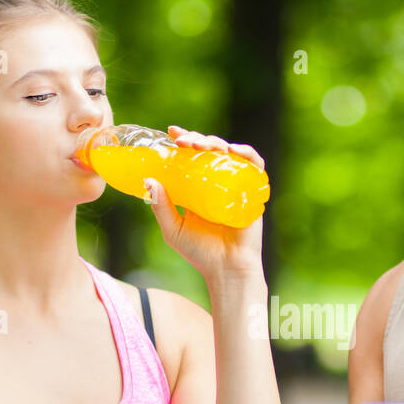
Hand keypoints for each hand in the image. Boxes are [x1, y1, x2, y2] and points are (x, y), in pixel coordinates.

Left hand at [145, 125, 265, 283]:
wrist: (227, 269)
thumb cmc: (201, 253)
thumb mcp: (173, 229)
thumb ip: (161, 207)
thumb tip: (149, 179)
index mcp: (199, 187)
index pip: (193, 156)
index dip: (184, 140)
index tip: (171, 133)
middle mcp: (218, 182)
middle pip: (210, 150)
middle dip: (196, 138)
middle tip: (181, 140)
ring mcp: (237, 184)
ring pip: (229, 153)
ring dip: (215, 142)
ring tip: (199, 143)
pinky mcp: (254, 191)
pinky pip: (255, 166)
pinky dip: (246, 153)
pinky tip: (232, 150)